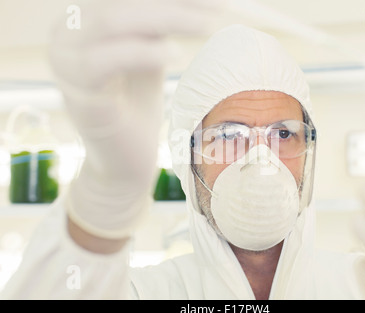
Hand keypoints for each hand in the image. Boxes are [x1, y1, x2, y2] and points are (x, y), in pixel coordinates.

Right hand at [48, 0, 221, 238]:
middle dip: (173, 3)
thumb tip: (195, 1)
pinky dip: (143, 53)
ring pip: (113, 21)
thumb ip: (154, 25)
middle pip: (119, 2)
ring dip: (167, 18)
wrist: (125, 162)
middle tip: (216, 4)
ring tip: (207, 25)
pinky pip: (105, 61)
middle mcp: (66, 36)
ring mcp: (66, 65)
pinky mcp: (78, 95)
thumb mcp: (147, 55)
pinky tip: (175, 54)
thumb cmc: (137, 108)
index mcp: (81, 22)